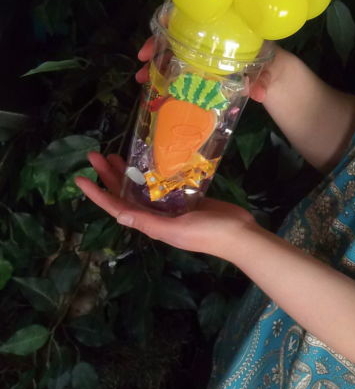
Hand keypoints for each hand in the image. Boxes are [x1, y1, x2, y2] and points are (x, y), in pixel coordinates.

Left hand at [75, 152, 258, 258]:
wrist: (239, 234)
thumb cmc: (208, 233)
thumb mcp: (176, 229)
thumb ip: (149, 222)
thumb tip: (118, 215)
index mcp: (150, 224)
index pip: (116, 207)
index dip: (97, 194)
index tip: (80, 179)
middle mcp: (156, 215)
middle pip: (125, 194)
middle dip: (109, 176)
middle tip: (96, 154)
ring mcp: (170, 206)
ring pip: (141, 187)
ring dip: (127, 172)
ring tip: (115, 154)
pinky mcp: (186, 197)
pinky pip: (162, 184)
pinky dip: (152, 172)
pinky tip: (149, 159)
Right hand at [135, 37, 273, 100]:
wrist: (277, 74)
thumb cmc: (271, 63)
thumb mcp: (269, 68)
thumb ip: (263, 80)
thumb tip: (257, 93)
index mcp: (225, 32)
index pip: (192, 23)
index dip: (169, 28)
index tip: (153, 41)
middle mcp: (210, 42)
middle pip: (176, 39)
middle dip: (154, 51)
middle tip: (140, 69)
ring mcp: (204, 57)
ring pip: (173, 56)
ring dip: (156, 67)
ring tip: (141, 81)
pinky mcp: (203, 73)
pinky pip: (180, 72)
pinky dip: (167, 79)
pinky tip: (155, 90)